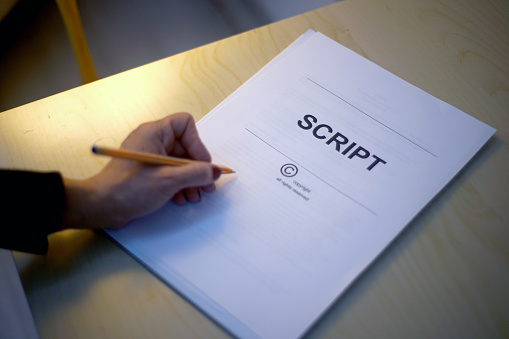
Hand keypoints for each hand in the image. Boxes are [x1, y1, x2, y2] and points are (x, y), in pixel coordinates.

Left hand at [62, 113, 220, 229]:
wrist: (101, 207)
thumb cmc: (127, 189)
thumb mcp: (168, 180)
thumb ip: (196, 174)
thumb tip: (215, 171)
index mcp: (154, 133)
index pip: (185, 125)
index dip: (197, 144)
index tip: (202, 165)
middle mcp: (152, 140)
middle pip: (186, 146)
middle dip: (197, 168)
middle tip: (206, 186)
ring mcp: (150, 156)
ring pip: (180, 162)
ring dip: (191, 179)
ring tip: (194, 196)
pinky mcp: (148, 171)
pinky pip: (171, 172)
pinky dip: (179, 184)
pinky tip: (181, 198)